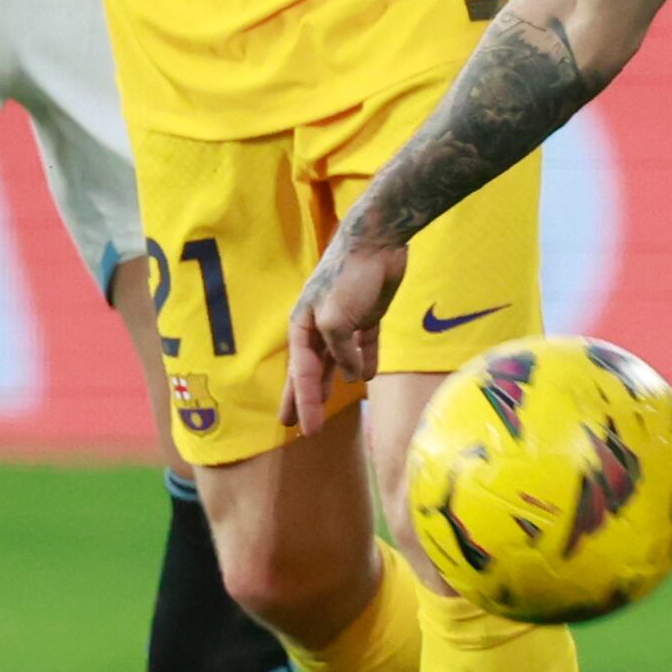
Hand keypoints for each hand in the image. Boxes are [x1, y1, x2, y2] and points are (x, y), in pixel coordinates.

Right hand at [286, 231, 406, 430]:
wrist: (376, 242)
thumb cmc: (348, 277)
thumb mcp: (335, 319)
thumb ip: (339, 352)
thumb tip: (351, 375)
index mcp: (303, 325)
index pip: (300, 372)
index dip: (301, 402)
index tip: (301, 429)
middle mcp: (319, 325)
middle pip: (309, 370)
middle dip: (303, 398)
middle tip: (294, 426)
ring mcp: (344, 320)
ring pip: (335, 360)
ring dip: (330, 382)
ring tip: (323, 405)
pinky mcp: (368, 314)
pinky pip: (364, 344)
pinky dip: (365, 360)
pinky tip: (367, 377)